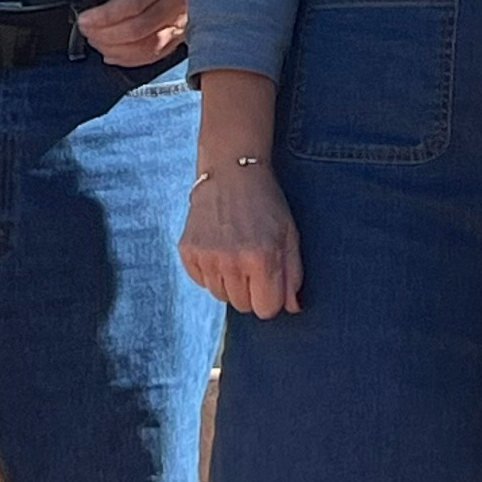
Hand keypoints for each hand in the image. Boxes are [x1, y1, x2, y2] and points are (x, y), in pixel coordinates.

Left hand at [74, 0, 200, 67]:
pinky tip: (114, 53)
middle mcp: (181, 1)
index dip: (105, 16)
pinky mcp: (187, 31)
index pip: (133, 4)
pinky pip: (158, 53)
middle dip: (104, 34)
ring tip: (95, 39)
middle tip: (84, 28)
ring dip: (116, 48)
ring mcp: (185, 20)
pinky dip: (132, 58)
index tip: (85, 17)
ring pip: (146, 47)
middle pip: (137, 30)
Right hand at [180, 159, 303, 316]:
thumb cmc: (266, 204)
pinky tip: (218, 247)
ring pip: (220, 296)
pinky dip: (210, 272)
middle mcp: (232, 261)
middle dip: (251, 290)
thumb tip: (293, 308)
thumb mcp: (289, 235)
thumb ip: (293, 275)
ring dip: (230, 282)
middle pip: (242, 306)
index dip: (271, 297)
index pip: (265, 309)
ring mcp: (206, 257)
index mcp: (262, 258)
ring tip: (235, 252)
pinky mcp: (187, 251)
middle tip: (253, 262)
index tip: (270, 281)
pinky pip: (200, 282)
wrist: (230, 172)